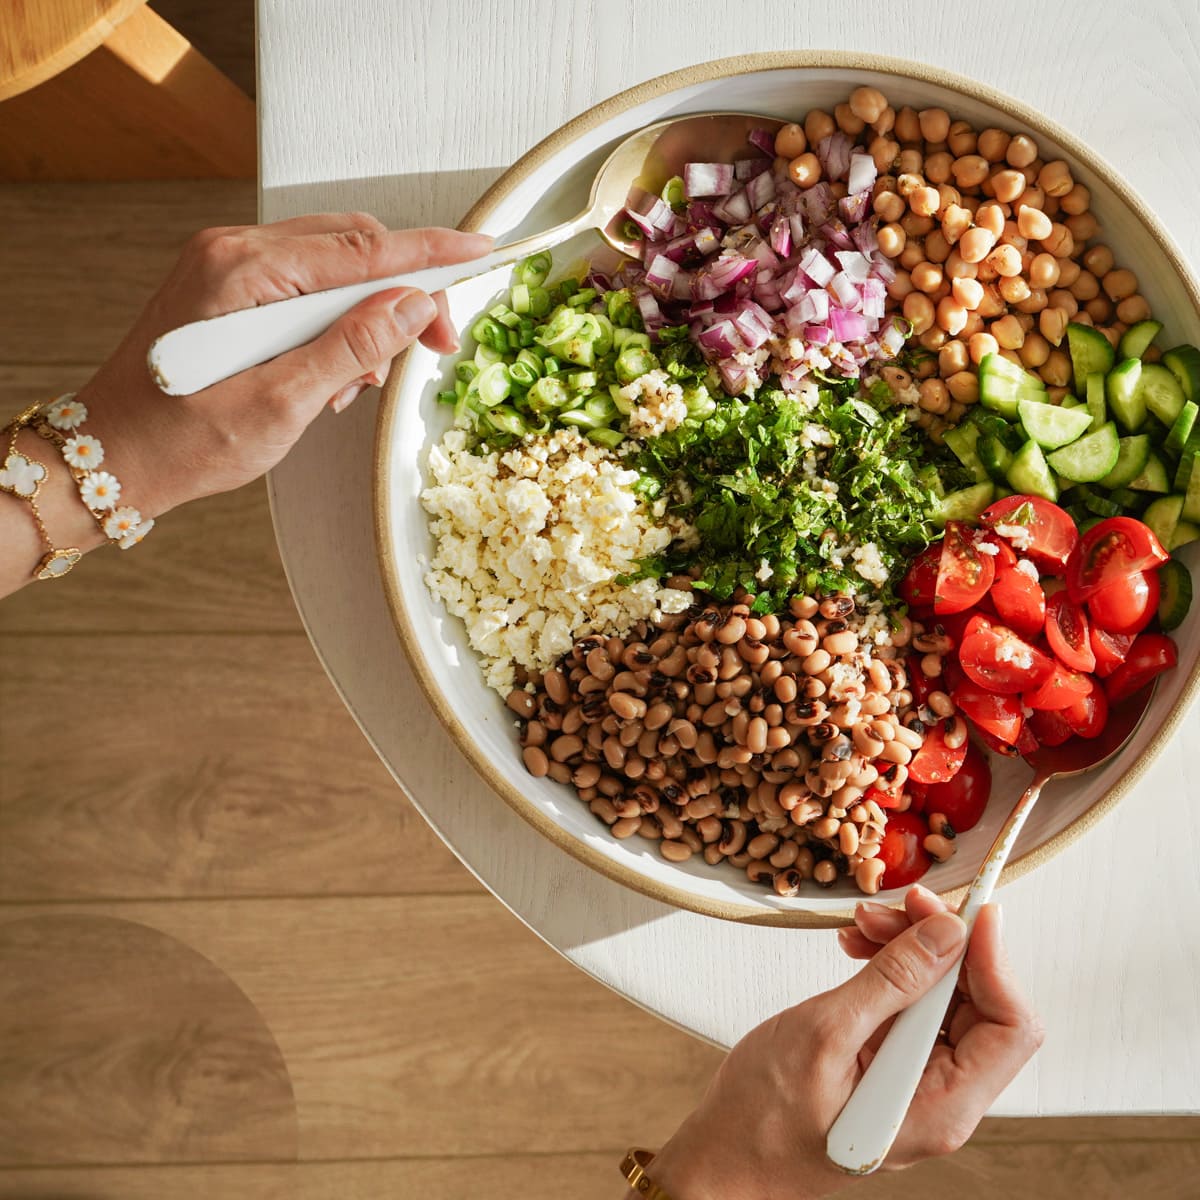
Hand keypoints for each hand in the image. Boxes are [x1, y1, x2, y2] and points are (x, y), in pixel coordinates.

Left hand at [75, 212, 491, 517]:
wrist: (116, 457)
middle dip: (403, 294)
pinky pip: (305, 284)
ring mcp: (228, 265)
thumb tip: (412, 306)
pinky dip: (335, 322)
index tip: (478, 251)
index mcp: (243, 271)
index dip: (429, 253)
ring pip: (334, 266)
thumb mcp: (281, 402)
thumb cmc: (182, 439)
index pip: (362, 249)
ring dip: (368, 316)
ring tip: (363, 379)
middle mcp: (233, 252)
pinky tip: (332, 371)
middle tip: (433, 346)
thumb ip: (350, 346)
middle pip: (353, 247)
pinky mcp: (229, 286)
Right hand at [649, 886, 1042, 1199]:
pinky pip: (913, 1009)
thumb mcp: (825, 1035)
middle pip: (980, 1005)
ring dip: (912, 951)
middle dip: (943, 945)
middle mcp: (941, 1098)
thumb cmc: (763, 1118)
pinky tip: (859, 949)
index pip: (1009, 1027)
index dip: (994, 961)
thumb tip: (948, 934)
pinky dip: (892, 970)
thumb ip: (891, 982)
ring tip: (863, 925)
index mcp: (940, 1106)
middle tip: (897, 907)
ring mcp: (918, 1083)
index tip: (965, 910)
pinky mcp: (892, 1068)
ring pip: (945, 999)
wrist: (725, 1156)